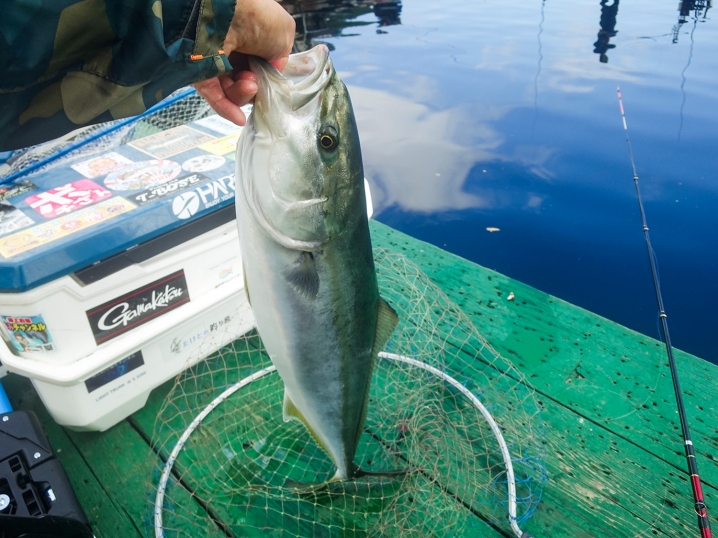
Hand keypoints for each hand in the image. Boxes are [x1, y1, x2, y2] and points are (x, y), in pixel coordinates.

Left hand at [194, 0, 294, 124]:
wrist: (226, 13)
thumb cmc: (256, 17)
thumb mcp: (284, 34)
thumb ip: (281, 58)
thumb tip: (271, 74)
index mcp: (250, 39)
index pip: (259, 68)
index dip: (266, 78)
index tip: (270, 81)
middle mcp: (232, 50)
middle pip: (246, 82)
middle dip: (255, 88)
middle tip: (255, 82)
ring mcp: (214, 63)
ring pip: (232, 92)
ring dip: (244, 96)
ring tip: (248, 86)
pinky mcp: (199, 74)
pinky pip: (214, 97)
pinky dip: (227, 109)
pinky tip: (239, 118)